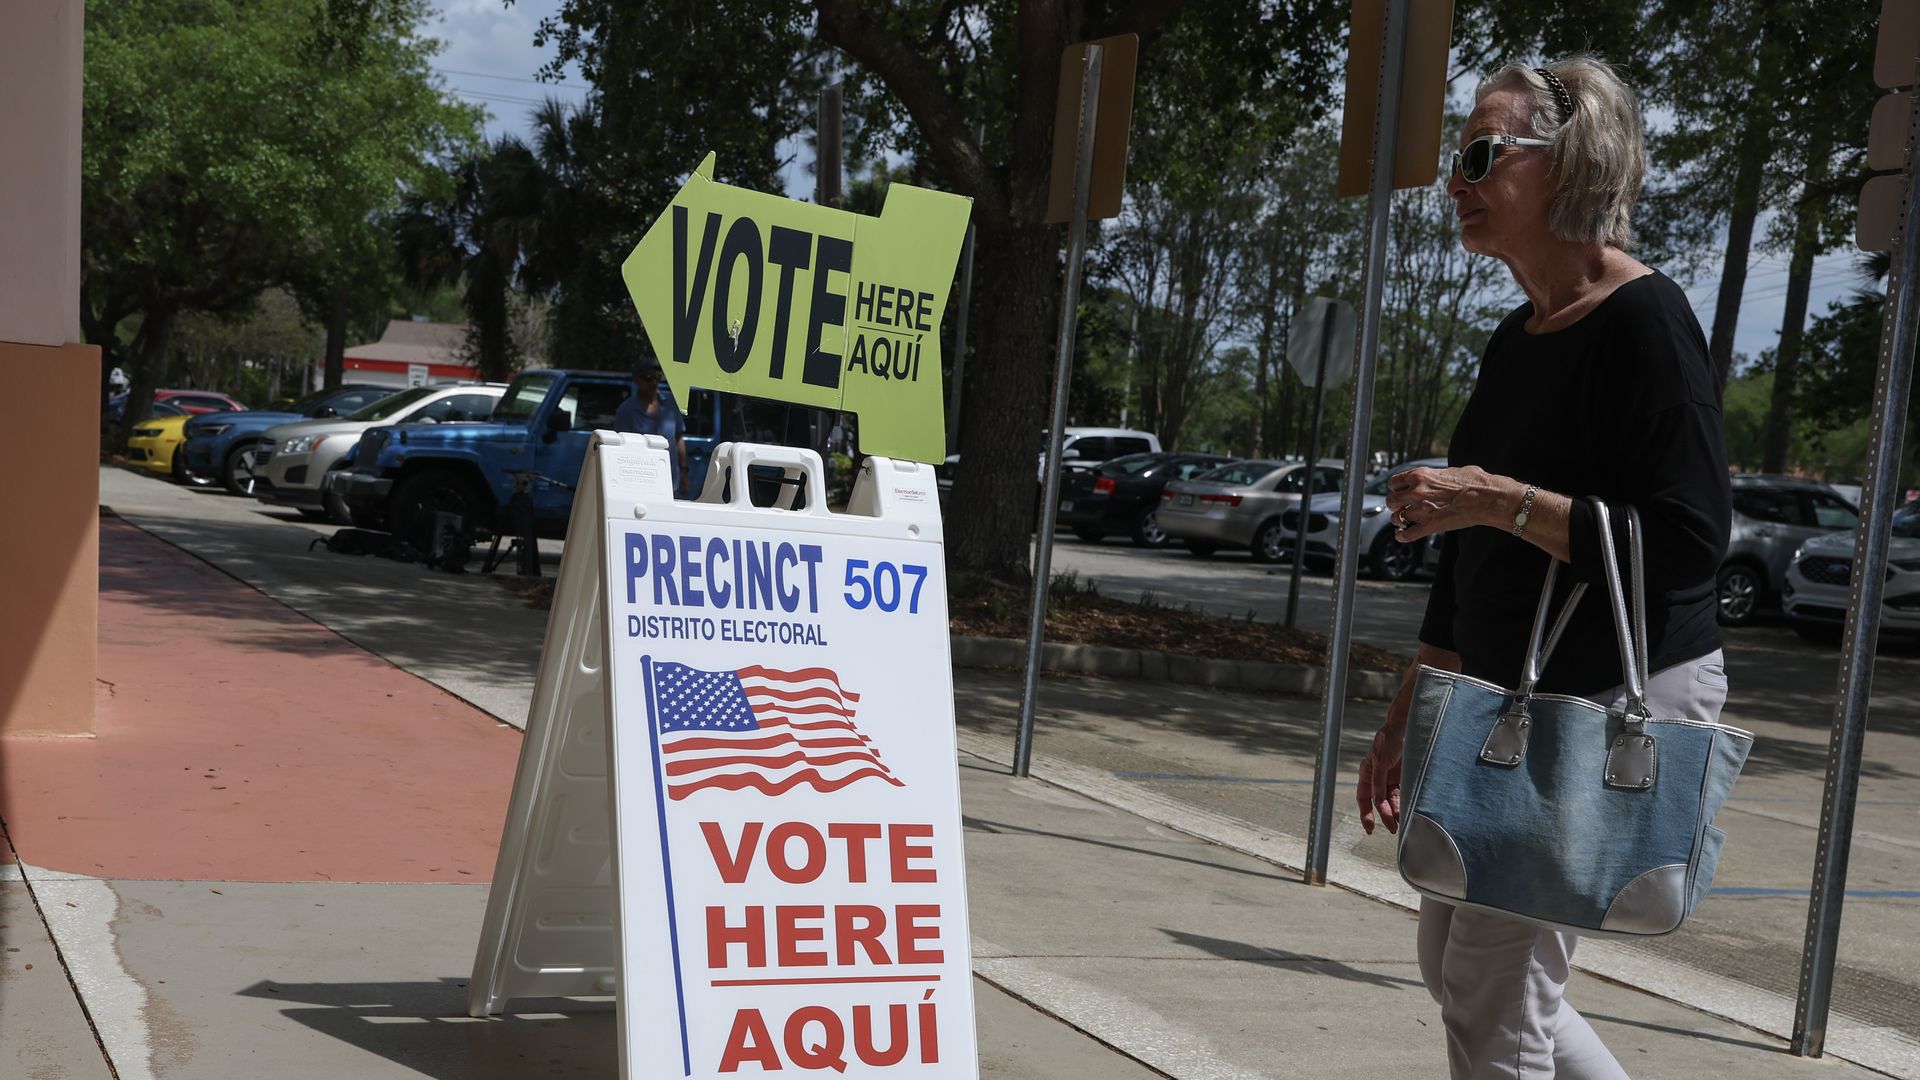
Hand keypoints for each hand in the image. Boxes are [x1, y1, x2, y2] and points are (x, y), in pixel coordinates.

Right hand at [1356, 720, 1405, 835]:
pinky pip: (1403, 793)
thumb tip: (1377, 801)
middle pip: (1380, 802)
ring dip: (1397, 811)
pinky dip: (1405, 802)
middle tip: (1393, 829)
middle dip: (1386, 816)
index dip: (1366, 814)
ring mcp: (1391, 778)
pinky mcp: (1403, 776)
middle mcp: (1378, 778)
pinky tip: (1409, 811)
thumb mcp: (1381, 761)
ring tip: (1404, 823)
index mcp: (1367, 773)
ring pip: (1393, 800)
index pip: (1364, 799)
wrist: (1406, 726)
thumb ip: (1378, 782)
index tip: (1370, 828)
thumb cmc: (1389, 739)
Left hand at [1383, 465, 1515, 543]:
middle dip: (1396, 505)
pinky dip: (1403, 536)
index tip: (1400, 491)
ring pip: (1398, 518)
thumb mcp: (1451, 471)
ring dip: (1400, 520)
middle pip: (1391, 501)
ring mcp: (1422, 510)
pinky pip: (1409, 534)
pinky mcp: (1431, 526)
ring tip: (1405, 520)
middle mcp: (1417, 492)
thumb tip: (1437, 478)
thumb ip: (1437, 476)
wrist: (1488, 496)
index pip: (1394, 482)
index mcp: (1420, 475)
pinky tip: (1401, 535)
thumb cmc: (1475, 482)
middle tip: (1402, 506)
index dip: (1397, 488)